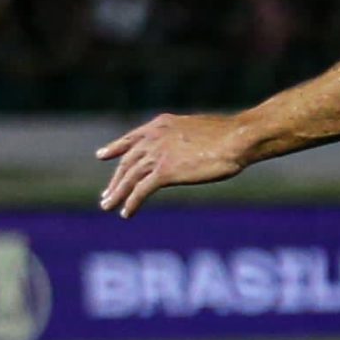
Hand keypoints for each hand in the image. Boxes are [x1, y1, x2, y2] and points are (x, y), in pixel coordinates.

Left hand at [95, 113, 251, 217]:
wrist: (238, 138)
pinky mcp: (164, 172)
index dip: (115, 148)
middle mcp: (153, 138)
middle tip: (106, 194)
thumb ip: (185, 139)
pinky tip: (126, 213)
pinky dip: (131, 203)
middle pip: (127, 162)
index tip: (102, 156)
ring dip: (117, 194)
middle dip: (115, 180)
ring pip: (128, 178)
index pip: (131, 138)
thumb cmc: (231, 135)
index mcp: (161, 125)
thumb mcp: (199, 130)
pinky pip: (140, 191)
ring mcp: (157, 155)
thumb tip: (188, 150)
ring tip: (108, 206)